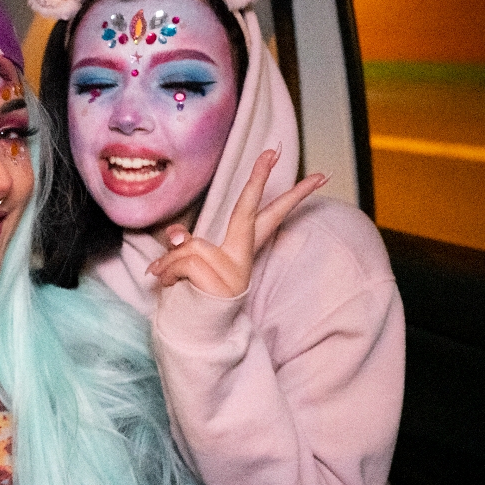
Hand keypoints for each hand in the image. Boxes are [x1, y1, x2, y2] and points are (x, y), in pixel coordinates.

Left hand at [147, 147, 326, 297]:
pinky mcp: (215, 279)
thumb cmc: (193, 296)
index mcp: (242, 250)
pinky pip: (180, 261)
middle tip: (274, 148)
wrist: (195, 336)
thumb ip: (185, 245)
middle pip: (249, 211)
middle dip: (259, 179)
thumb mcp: (187, 266)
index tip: (319, 176)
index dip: (292, 196)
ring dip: (170, 262)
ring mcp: (231, 269)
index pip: (269, 217)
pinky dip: (165, 271)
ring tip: (165, 278)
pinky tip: (167, 285)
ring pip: (190, 245)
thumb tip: (177, 234)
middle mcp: (241, 257)